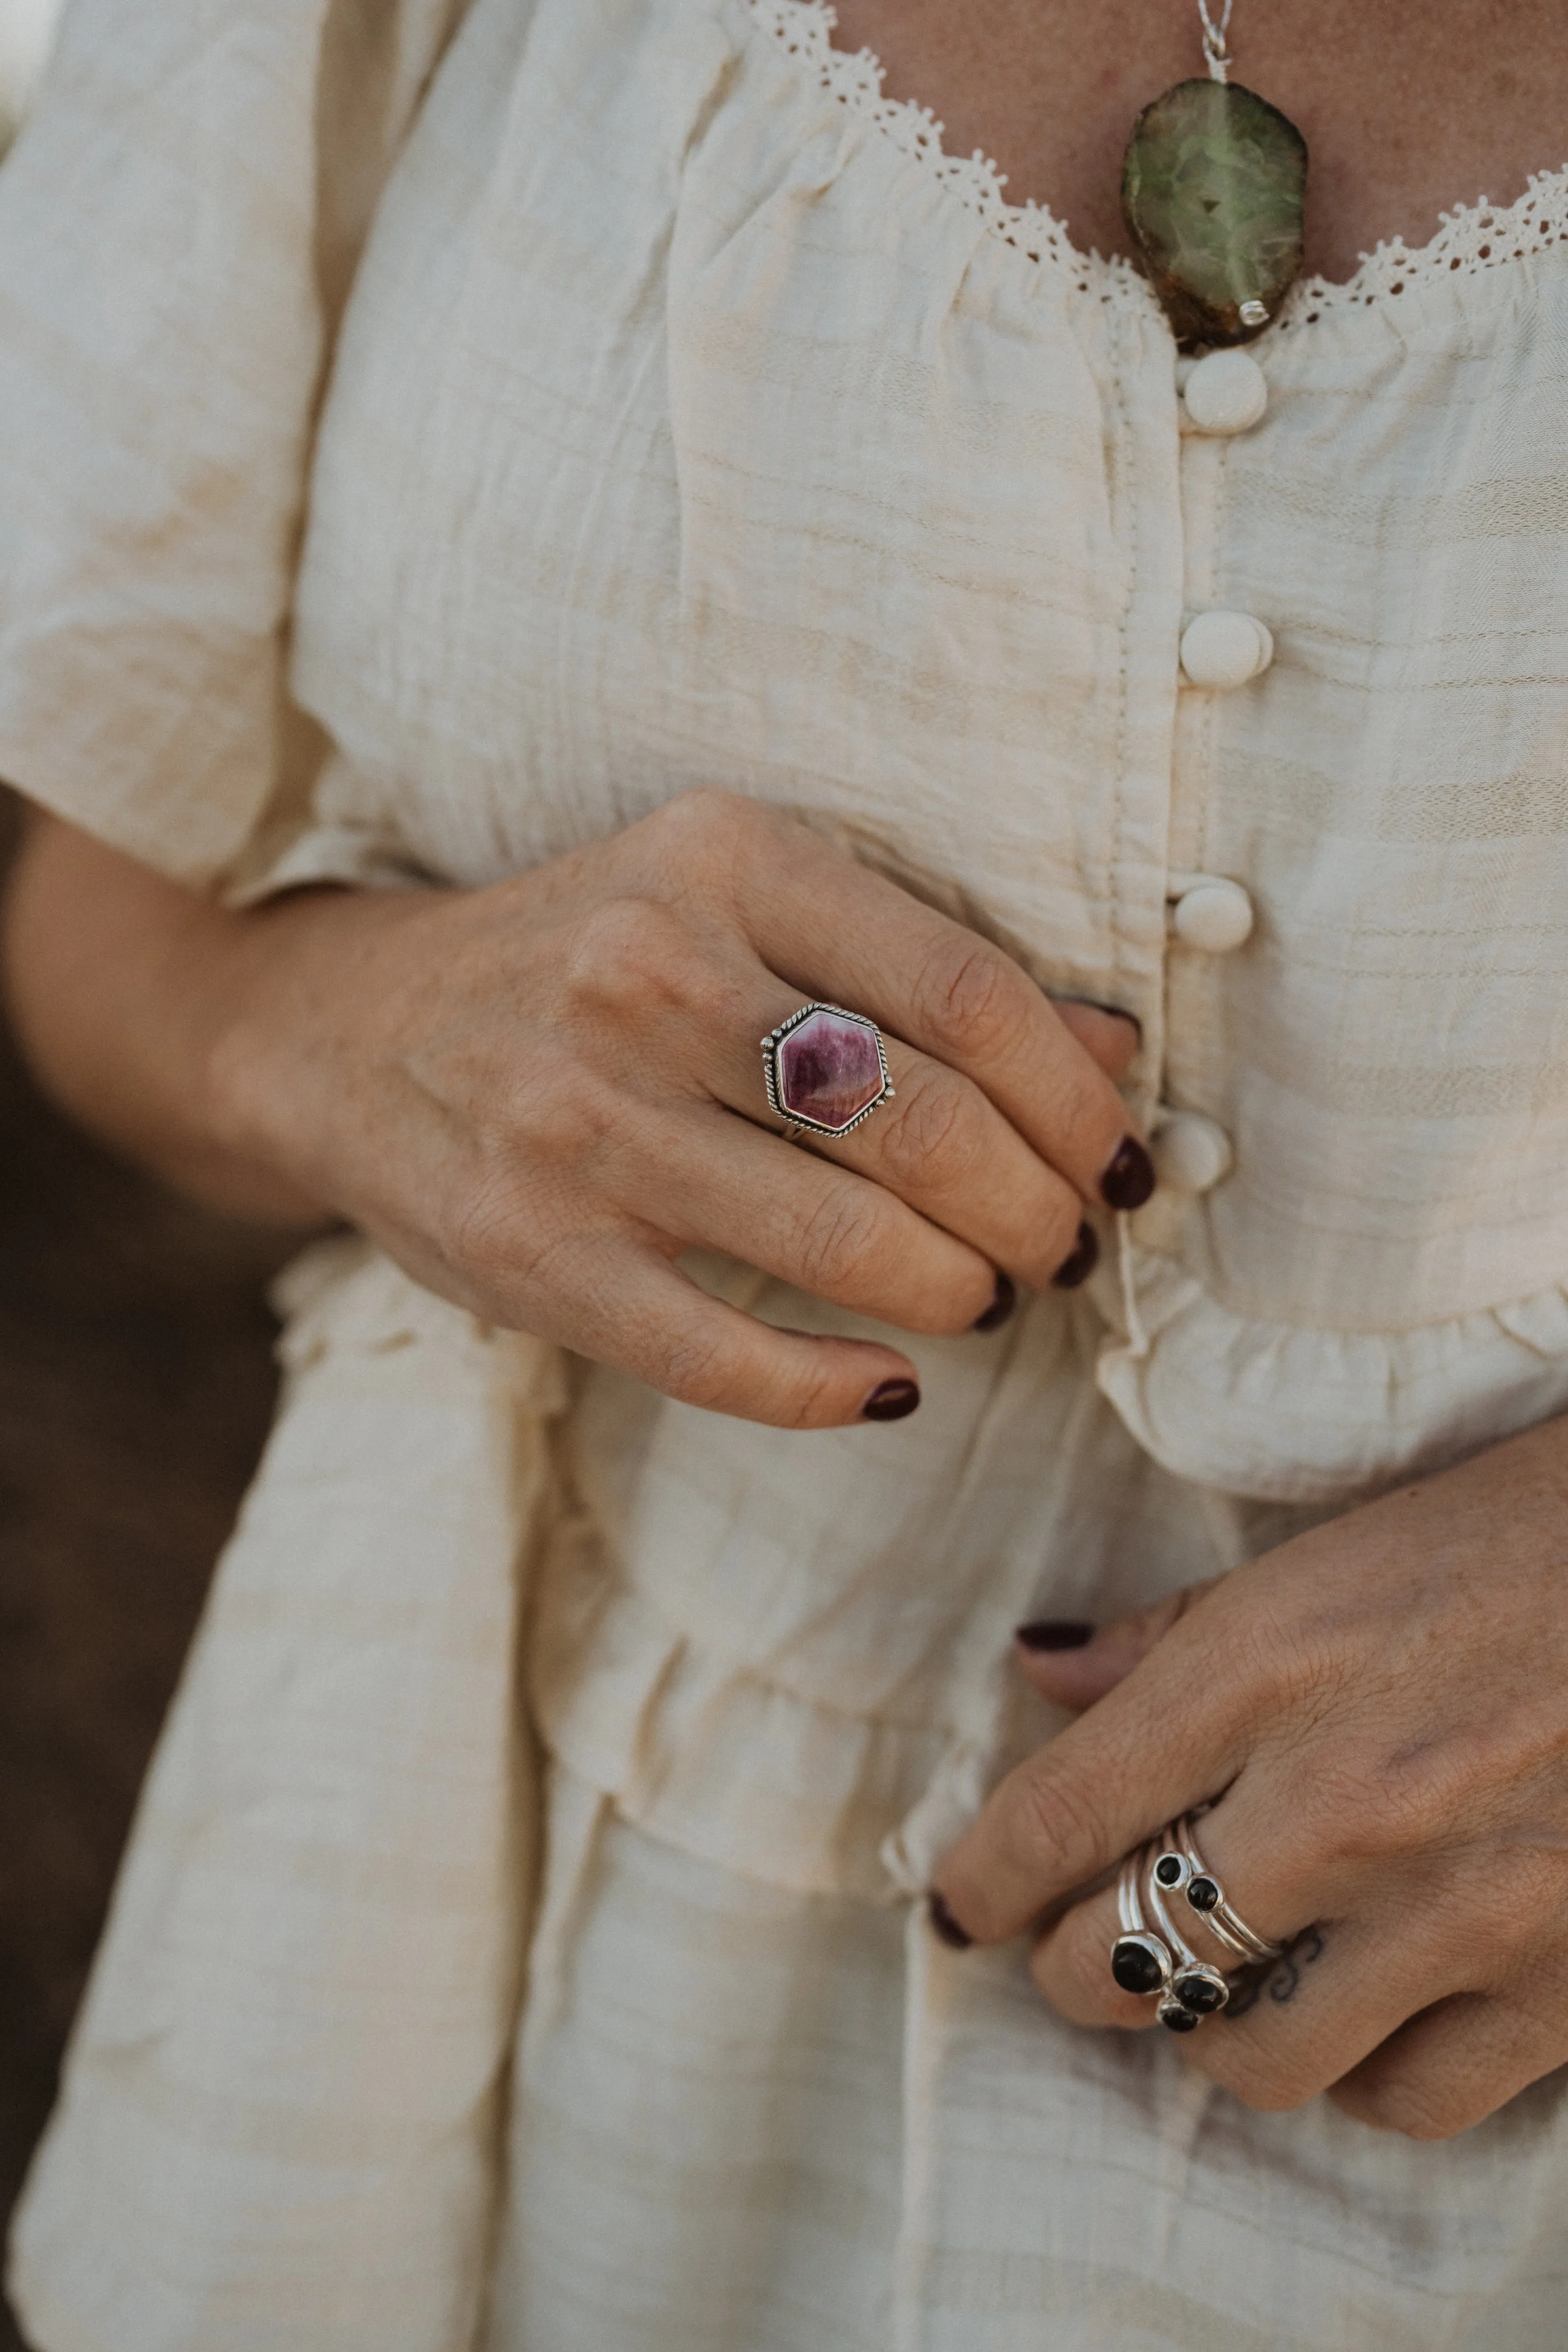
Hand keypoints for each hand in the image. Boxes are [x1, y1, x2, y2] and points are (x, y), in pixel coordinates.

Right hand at [213, 789, 1145, 1424]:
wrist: (347, 1034)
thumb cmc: (585, 968)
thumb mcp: (737, 908)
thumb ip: (918, 970)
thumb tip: (1116, 1057)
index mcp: (723, 861)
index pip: (969, 992)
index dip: (1079, 1101)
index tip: (1119, 1163)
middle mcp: (645, 977)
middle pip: (924, 1127)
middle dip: (1035, 1214)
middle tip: (1057, 1246)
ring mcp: (577, 1122)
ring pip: (848, 1245)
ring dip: (959, 1293)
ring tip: (976, 1294)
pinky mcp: (531, 1254)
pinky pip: (728, 1356)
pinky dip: (839, 1389)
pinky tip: (889, 1383)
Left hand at [932, 1415, 1567, 2138]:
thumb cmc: (1513, 1542)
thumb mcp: (1328, 1555)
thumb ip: (1175, 1633)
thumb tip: (1039, 1670)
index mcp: (1268, 1667)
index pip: (1063, 1815)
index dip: (987, 1881)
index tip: (961, 1908)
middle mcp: (1345, 1799)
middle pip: (1128, 1955)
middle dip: (1075, 1967)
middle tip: (1080, 1951)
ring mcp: (1457, 1906)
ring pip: (1252, 2057)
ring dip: (1212, 2028)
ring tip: (1223, 1981)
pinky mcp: (1562, 1984)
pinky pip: (1403, 2100)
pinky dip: (1359, 2075)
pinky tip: (1359, 2015)